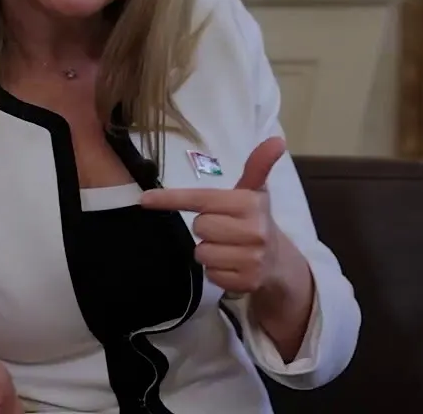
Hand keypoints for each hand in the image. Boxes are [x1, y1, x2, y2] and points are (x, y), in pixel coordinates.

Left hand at [140, 137, 294, 294]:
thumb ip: (258, 165)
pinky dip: (215, 270)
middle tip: (223, 227)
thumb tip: (276, 139)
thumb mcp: (255, 191)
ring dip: (208, 250)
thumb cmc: (254, 219)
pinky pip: (210, 274)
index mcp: (250, 203)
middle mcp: (253, 230)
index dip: (171, 198)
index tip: (145, 200)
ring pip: (201, 253)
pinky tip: (231, 264)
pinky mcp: (247, 282)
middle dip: (205, 228)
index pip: (201, 199)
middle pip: (199, 227)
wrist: (278, 261)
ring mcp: (251, 258)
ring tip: (226, 246)